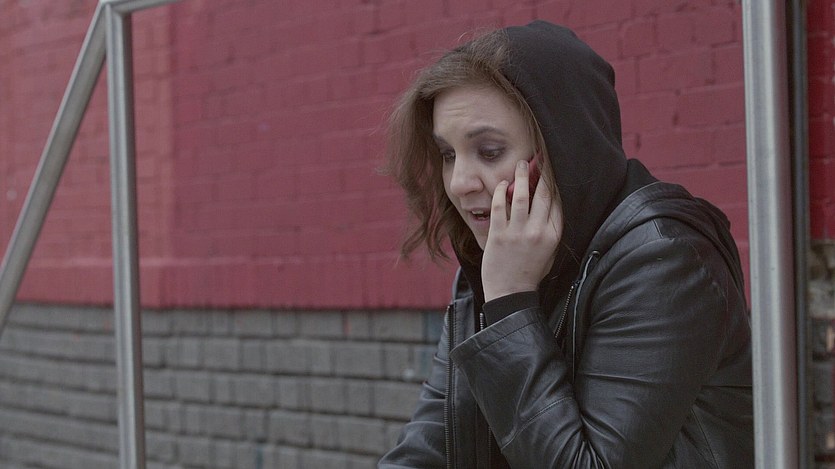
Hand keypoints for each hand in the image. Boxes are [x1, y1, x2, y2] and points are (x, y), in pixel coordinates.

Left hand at [481, 159, 562, 301]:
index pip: (558, 200)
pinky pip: (499, 206)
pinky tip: (501, 184)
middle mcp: (538, 231)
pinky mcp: (498, 235)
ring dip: (521, 176)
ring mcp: (517, 233)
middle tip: (538, 157)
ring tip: (519, 165)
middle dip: (542, 171)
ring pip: (521, 196)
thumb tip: (551, 201)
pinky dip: (500, 192)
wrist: (510, 293)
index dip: (555, 180)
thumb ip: (552, 228)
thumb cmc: (531, 271)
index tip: (552, 165)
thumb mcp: (550, 250)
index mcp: (554, 234)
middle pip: (543, 193)